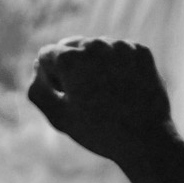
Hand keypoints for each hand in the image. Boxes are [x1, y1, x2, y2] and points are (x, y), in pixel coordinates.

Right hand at [27, 39, 173, 167]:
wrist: (146, 138)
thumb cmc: (98, 131)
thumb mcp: (58, 117)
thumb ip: (37, 90)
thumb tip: (38, 68)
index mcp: (70, 58)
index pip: (46, 55)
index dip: (50, 77)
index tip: (64, 96)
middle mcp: (94, 44)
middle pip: (71, 46)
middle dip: (72, 66)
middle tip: (84, 96)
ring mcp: (120, 45)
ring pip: (97, 48)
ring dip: (95, 64)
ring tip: (106, 95)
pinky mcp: (141, 51)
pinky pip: (120, 53)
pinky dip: (117, 66)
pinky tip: (122, 89)